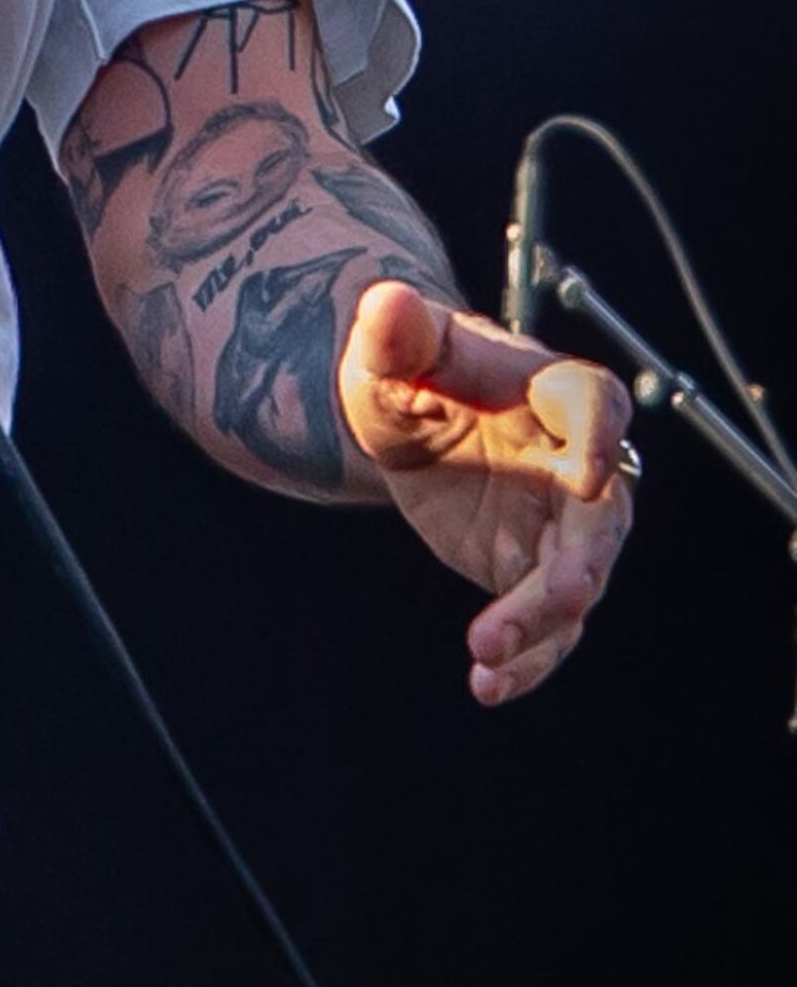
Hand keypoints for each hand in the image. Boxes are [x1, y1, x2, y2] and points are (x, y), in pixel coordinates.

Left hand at [338, 277, 633, 705]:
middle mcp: (579, 463)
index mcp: (554, 393)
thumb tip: (386, 299)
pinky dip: (525, 660)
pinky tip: (487, 688)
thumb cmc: (412, 369)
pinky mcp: (537, 572)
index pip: (596, 408)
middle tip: (561, 596)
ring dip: (542, 623)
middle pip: (600, 517)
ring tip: (488, 656)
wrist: (409, 416)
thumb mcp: (391, 352)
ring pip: (577, 583)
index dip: (595, 440)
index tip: (587, 472)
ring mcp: (565, 525)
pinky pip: (548, 626)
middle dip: (581, 560)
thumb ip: (395, 333)